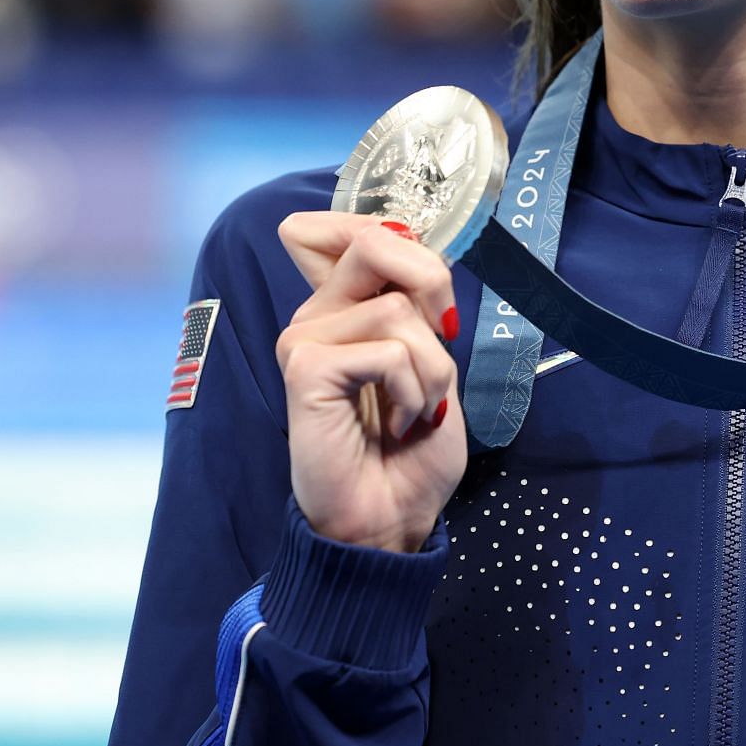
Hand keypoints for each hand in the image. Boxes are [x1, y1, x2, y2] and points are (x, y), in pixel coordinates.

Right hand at [275, 212, 467, 553]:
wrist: (390, 518)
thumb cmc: (412, 448)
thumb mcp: (431, 358)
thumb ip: (413, 299)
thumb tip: (405, 232)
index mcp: (341, 308)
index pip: (344, 227)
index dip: (399, 235)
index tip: (431, 300)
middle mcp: (315, 316)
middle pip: (376, 240)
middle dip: (433, 284)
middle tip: (441, 340)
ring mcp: (304, 340)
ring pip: (398, 309)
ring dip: (433, 367)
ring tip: (415, 409)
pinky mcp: (305, 369)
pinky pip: (388, 351)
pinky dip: (415, 390)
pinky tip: (398, 423)